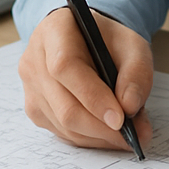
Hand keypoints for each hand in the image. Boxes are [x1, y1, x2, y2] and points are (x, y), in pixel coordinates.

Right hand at [19, 6, 153, 151]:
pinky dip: (89, 137)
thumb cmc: (107, 41)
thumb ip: (137, 73)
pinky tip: (108, 132)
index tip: (120, 119)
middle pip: (64, 105)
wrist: (86, 40)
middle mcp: (34, 59)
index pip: (65, 67)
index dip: (93, 96)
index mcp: (55, 31)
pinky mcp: (34, 108)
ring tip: (128, 135)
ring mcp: (31, 87)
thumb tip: (129, 108)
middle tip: (134, 136)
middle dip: (102, 127)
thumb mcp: (132, 45)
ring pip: (63, 125)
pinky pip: (61, 132)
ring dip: (99, 136)